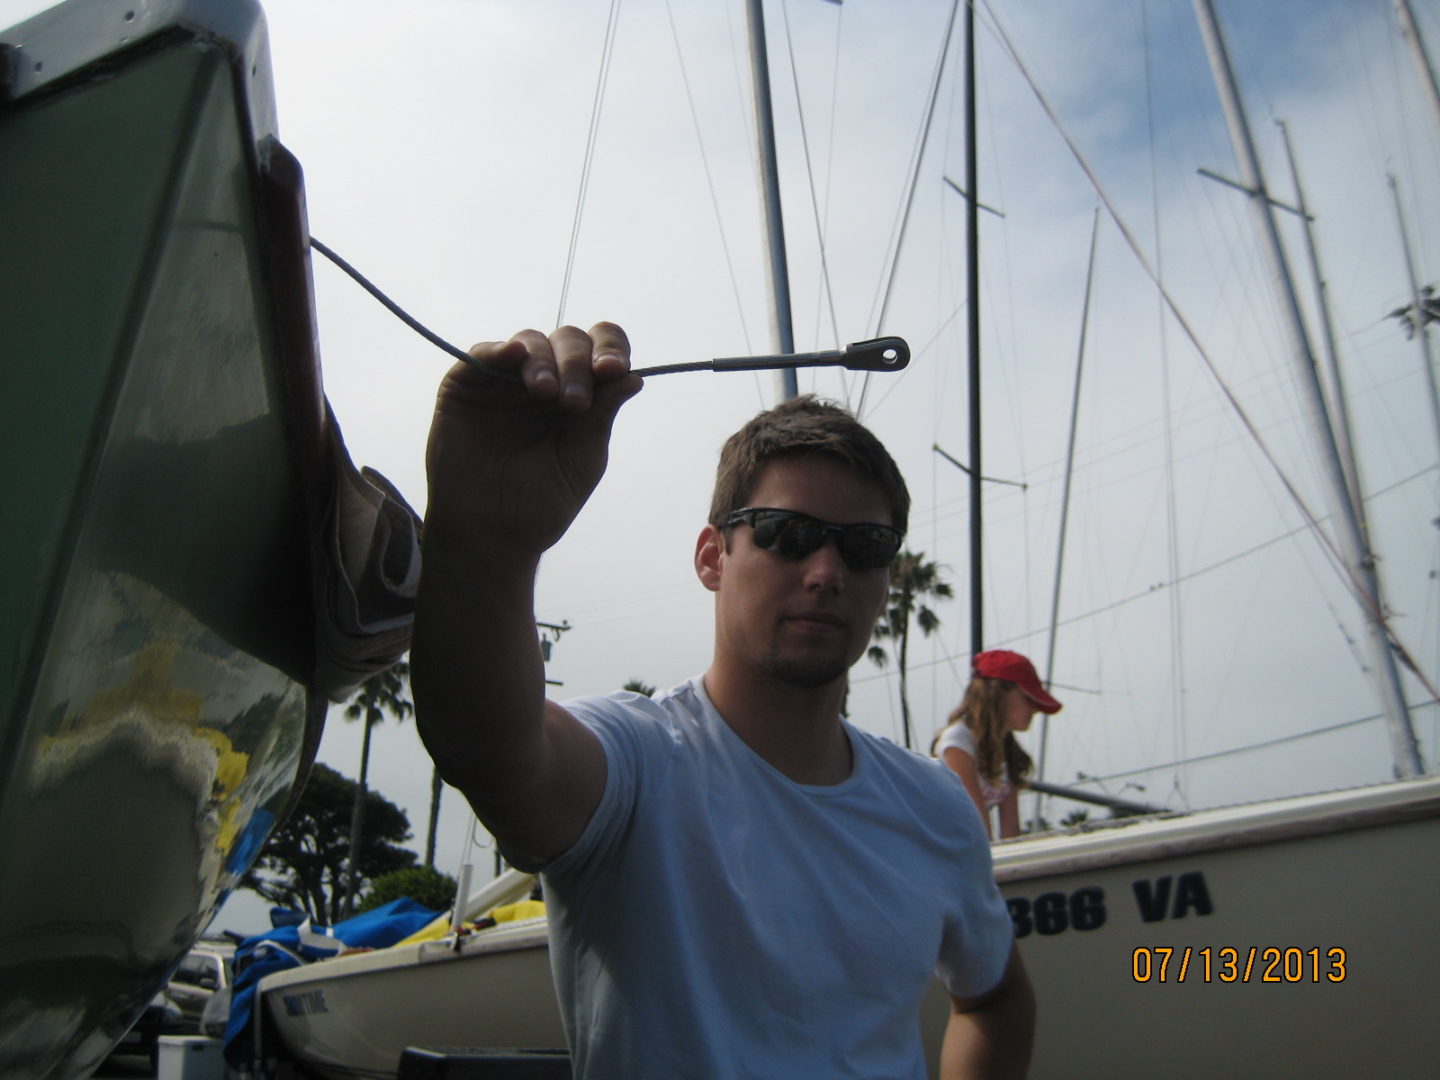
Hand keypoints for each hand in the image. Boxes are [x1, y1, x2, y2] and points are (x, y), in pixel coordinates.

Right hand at [423, 322, 642, 559]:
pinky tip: (514, 355)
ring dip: (544, 360)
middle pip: (568, 341)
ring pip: (530, 342)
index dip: (610, 350)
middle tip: (574, 401)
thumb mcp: (582, 458)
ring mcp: (505, 381)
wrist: (490, 534)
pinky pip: (483, 352)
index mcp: (580, 395)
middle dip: (576, 363)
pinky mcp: (466, 385)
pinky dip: (499, 349)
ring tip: (545, 393)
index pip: (601, 353)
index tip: (613, 370)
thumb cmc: (540, 502)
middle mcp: (545, 381)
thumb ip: (602, 415)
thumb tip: (634, 377)